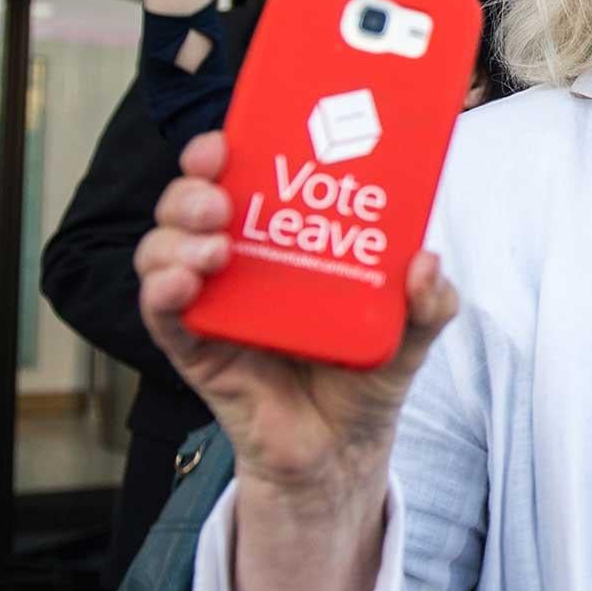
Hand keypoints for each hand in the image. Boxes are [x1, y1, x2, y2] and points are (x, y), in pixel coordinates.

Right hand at [135, 132, 459, 493]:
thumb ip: (431, 302)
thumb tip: (427, 261)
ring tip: (216, 246)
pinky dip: (160, 292)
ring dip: (177, 237)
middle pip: (189, 205)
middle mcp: (239, 263)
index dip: (223, 151)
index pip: (239, 177)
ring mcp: (212, 305)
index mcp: (283, 240)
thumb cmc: (367, 374)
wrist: (344, 451)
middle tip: (222, 195)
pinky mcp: (196, 351)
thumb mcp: (412, 332)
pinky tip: (178, 283)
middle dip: (193, 188)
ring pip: (163, 250)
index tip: (229, 139)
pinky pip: (162, 315)